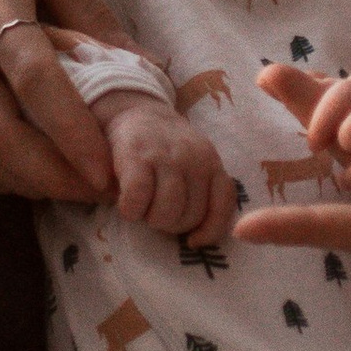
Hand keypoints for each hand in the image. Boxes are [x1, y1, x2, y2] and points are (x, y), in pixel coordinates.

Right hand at [100, 95, 238, 245]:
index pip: (223, 204)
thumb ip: (202, 191)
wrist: (135, 110)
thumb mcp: (194, 162)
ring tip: (144, 209)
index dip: (210, 230)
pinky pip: (138, 200)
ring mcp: (166, 157)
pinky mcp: (137, 157)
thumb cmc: (165, 149)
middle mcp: (194, 159)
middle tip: (157, 214)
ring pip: (167, 213)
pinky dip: (131, 210)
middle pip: (191, 216)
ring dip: (152, 219)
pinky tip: (128, 205)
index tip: (193, 241)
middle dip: (172, 225)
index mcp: (212, 163)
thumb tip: (197, 237)